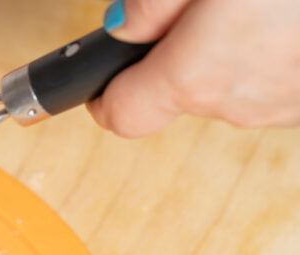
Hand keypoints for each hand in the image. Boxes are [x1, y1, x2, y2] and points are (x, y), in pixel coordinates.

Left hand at [88, 0, 299, 137]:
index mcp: (195, 77)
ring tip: (253, 11)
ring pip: (223, 89)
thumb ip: (150, 5)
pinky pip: (266, 86)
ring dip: (222, 56)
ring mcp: (277, 111)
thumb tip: (119, 28)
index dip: (103, 95)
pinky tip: (282, 23)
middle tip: (202, 12)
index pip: (120, 116)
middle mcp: (234, 106)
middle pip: (175, 95)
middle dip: (175, 55)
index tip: (100, 76)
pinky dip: (264, 59)